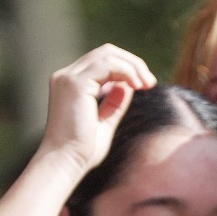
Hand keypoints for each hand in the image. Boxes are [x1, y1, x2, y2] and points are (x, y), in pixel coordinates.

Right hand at [39, 45, 156, 173]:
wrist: (66, 163)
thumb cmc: (82, 151)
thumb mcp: (104, 122)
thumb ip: (114, 103)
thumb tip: (127, 86)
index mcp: (70, 84)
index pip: (102, 61)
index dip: (127, 68)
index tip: (145, 85)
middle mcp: (66, 76)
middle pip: (106, 52)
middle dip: (132, 63)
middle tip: (150, 82)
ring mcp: (68, 78)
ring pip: (107, 54)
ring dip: (133, 66)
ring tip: (147, 84)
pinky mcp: (74, 83)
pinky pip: (106, 64)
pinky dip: (126, 71)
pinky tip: (137, 85)